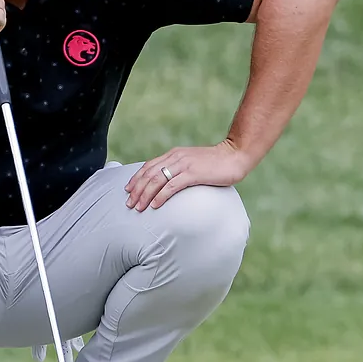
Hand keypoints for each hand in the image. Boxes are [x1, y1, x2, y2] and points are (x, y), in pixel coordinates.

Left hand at [124, 141, 251, 211]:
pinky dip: (160, 196)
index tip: (128, 190)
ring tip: (138, 207)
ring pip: (157, 180)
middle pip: (149, 174)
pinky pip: (172, 186)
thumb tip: (169, 182)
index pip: (149, 166)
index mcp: (174, 154)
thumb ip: (180, 169)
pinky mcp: (193, 174)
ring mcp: (184, 165)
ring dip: (145, 195)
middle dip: (137, 190)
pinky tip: (155, 205)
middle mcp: (176, 157)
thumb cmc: (216, 163)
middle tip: (129, 204)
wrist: (234, 155)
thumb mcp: (193, 162)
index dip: (136, 178)